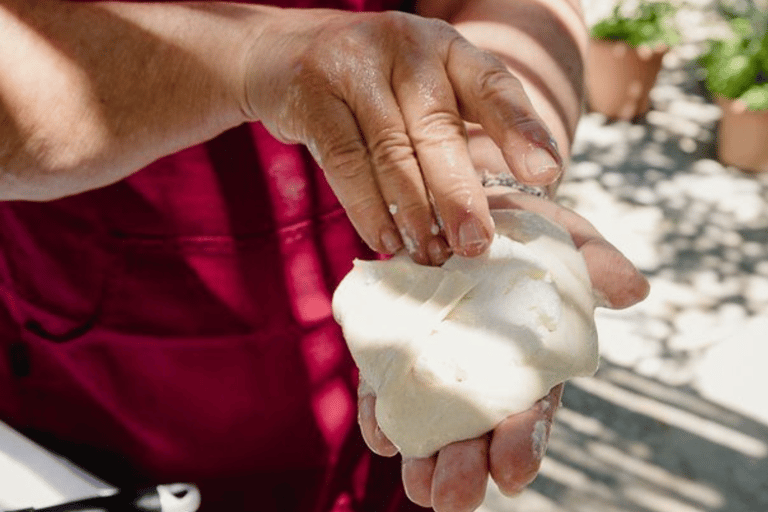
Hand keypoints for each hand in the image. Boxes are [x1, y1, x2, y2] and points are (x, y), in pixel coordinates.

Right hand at [244, 9, 562, 264]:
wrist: (280, 51)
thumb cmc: (370, 83)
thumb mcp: (419, 87)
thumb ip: (452, 130)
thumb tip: (482, 217)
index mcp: (447, 48)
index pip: (492, 85)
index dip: (521, 129)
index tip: (545, 173)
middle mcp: (406, 48)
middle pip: (438, 127)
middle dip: (459, 195)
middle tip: (475, 246)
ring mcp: (354, 66)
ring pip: (391, 151)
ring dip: (414, 212)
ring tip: (430, 254)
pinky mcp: (312, 94)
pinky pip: (345, 160)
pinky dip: (367, 207)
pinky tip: (385, 238)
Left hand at [357, 192, 649, 510]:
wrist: (461, 208)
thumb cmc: (521, 231)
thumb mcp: (562, 239)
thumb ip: (596, 262)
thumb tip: (634, 289)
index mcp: (529, 364)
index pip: (530, 415)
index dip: (524, 446)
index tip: (513, 473)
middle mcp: (480, 377)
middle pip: (476, 436)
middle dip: (466, 471)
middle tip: (452, 498)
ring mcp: (433, 368)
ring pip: (430, 429)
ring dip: (423, 462)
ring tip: (419, 487)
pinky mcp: (394, 352)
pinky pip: (386, 393)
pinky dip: (382, 417)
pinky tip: (382, 433)